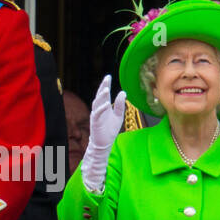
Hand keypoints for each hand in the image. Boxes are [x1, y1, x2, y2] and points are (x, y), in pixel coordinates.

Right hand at [80, 75, 126, 192]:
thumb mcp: (118, 116)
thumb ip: (120, 105)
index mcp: (104, 107)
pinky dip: (101, 108)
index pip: (104, 94)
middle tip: (107, 78)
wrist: (104, 143)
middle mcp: (98, 109)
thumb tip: (123, 92)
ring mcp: (96, 116)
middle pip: (99, 96)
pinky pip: (97, 114)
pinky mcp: (95, 123)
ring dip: (101, 96)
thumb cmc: (110, 130)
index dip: (105, 85)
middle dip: (102, 87)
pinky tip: (105, 104)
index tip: (108, 76)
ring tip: (106, 88)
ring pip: (97, 103)